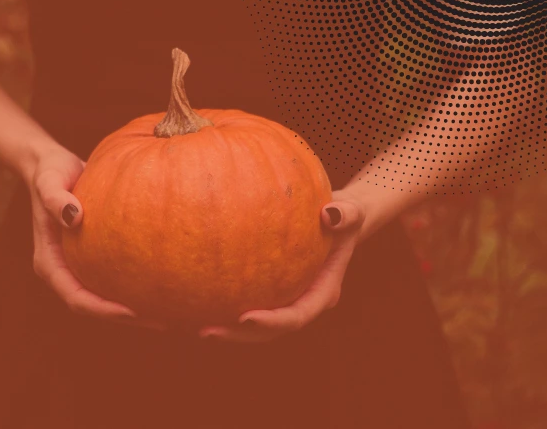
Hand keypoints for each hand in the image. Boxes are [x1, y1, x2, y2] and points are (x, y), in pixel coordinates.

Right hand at [27, 147, 164, 329]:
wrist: (52, 166)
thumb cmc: (49, 172)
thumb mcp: (49, 181)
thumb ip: (55, 198)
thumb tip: (74, 216)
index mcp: (50, 264)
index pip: (76, 299)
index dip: (103, 310)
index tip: (132, 312)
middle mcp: (65, 271)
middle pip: (96, 307)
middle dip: (128, 318)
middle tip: (165, 321)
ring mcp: (80, 267)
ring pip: (108, 297)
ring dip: (137, 309)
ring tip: (174, 312)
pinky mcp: (96, 258)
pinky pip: (118, 277)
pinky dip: (139, 284)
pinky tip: (169, 283)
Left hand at [198, 190, 365, 342]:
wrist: (337, 222)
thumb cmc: (344, 216)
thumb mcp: (352, 211)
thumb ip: (346, 213)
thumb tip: (330, 213)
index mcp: (322, 293)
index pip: (297, 316)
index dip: (272, 322)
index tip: (246, 317)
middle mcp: (303, 302)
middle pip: (271, 331)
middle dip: (240, 335)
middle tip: (207, 331)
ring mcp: (286, 300)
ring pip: (256, 326)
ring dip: (227, 329)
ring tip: (195, 327)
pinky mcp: (271, 291)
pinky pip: (246, 302)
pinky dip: (224, 305)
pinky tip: (194, 299)